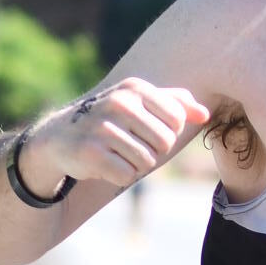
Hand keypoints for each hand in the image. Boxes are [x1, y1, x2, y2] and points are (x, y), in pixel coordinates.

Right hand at [23, 77, 210, 189]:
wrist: (60, 137)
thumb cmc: (110, 120)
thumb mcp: (140, 102)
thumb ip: (176, 103)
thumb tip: (205, 114)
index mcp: (135, 88)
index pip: (177, 119)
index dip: (168, 132)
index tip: (146, 130)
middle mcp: (119, 103)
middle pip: (165, 143)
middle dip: (152, 150)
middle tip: (129, 144)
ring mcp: (103, 128)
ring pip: (147, 162)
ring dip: (135, 165)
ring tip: (116, 153)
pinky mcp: (91, 153)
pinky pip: (127, 175)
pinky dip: (120, 176)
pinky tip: (104, 163)